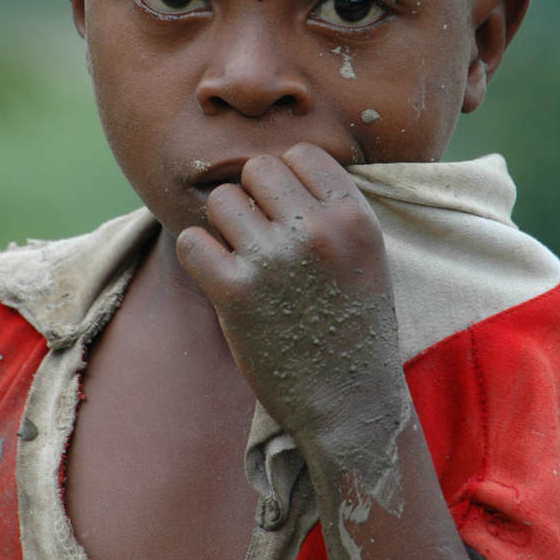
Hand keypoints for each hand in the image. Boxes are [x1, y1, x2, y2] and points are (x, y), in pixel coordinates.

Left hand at [176, 144, 407, 460]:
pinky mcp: (235, 293)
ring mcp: (274, 260)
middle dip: (253, 198)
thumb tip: (278, 162)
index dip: (288, 180)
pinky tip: (221, 277)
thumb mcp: (366, 254)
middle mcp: (316, 231)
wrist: (349, 404)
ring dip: (226, 228)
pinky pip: (192, 240)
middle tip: (263, 238)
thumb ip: (330, 206)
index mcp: (354, 217)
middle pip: (256, 169)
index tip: (289, 213)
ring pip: (221, 201)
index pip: (300, 154)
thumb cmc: (354, 325)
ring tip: (247, 260)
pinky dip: (200, 257)